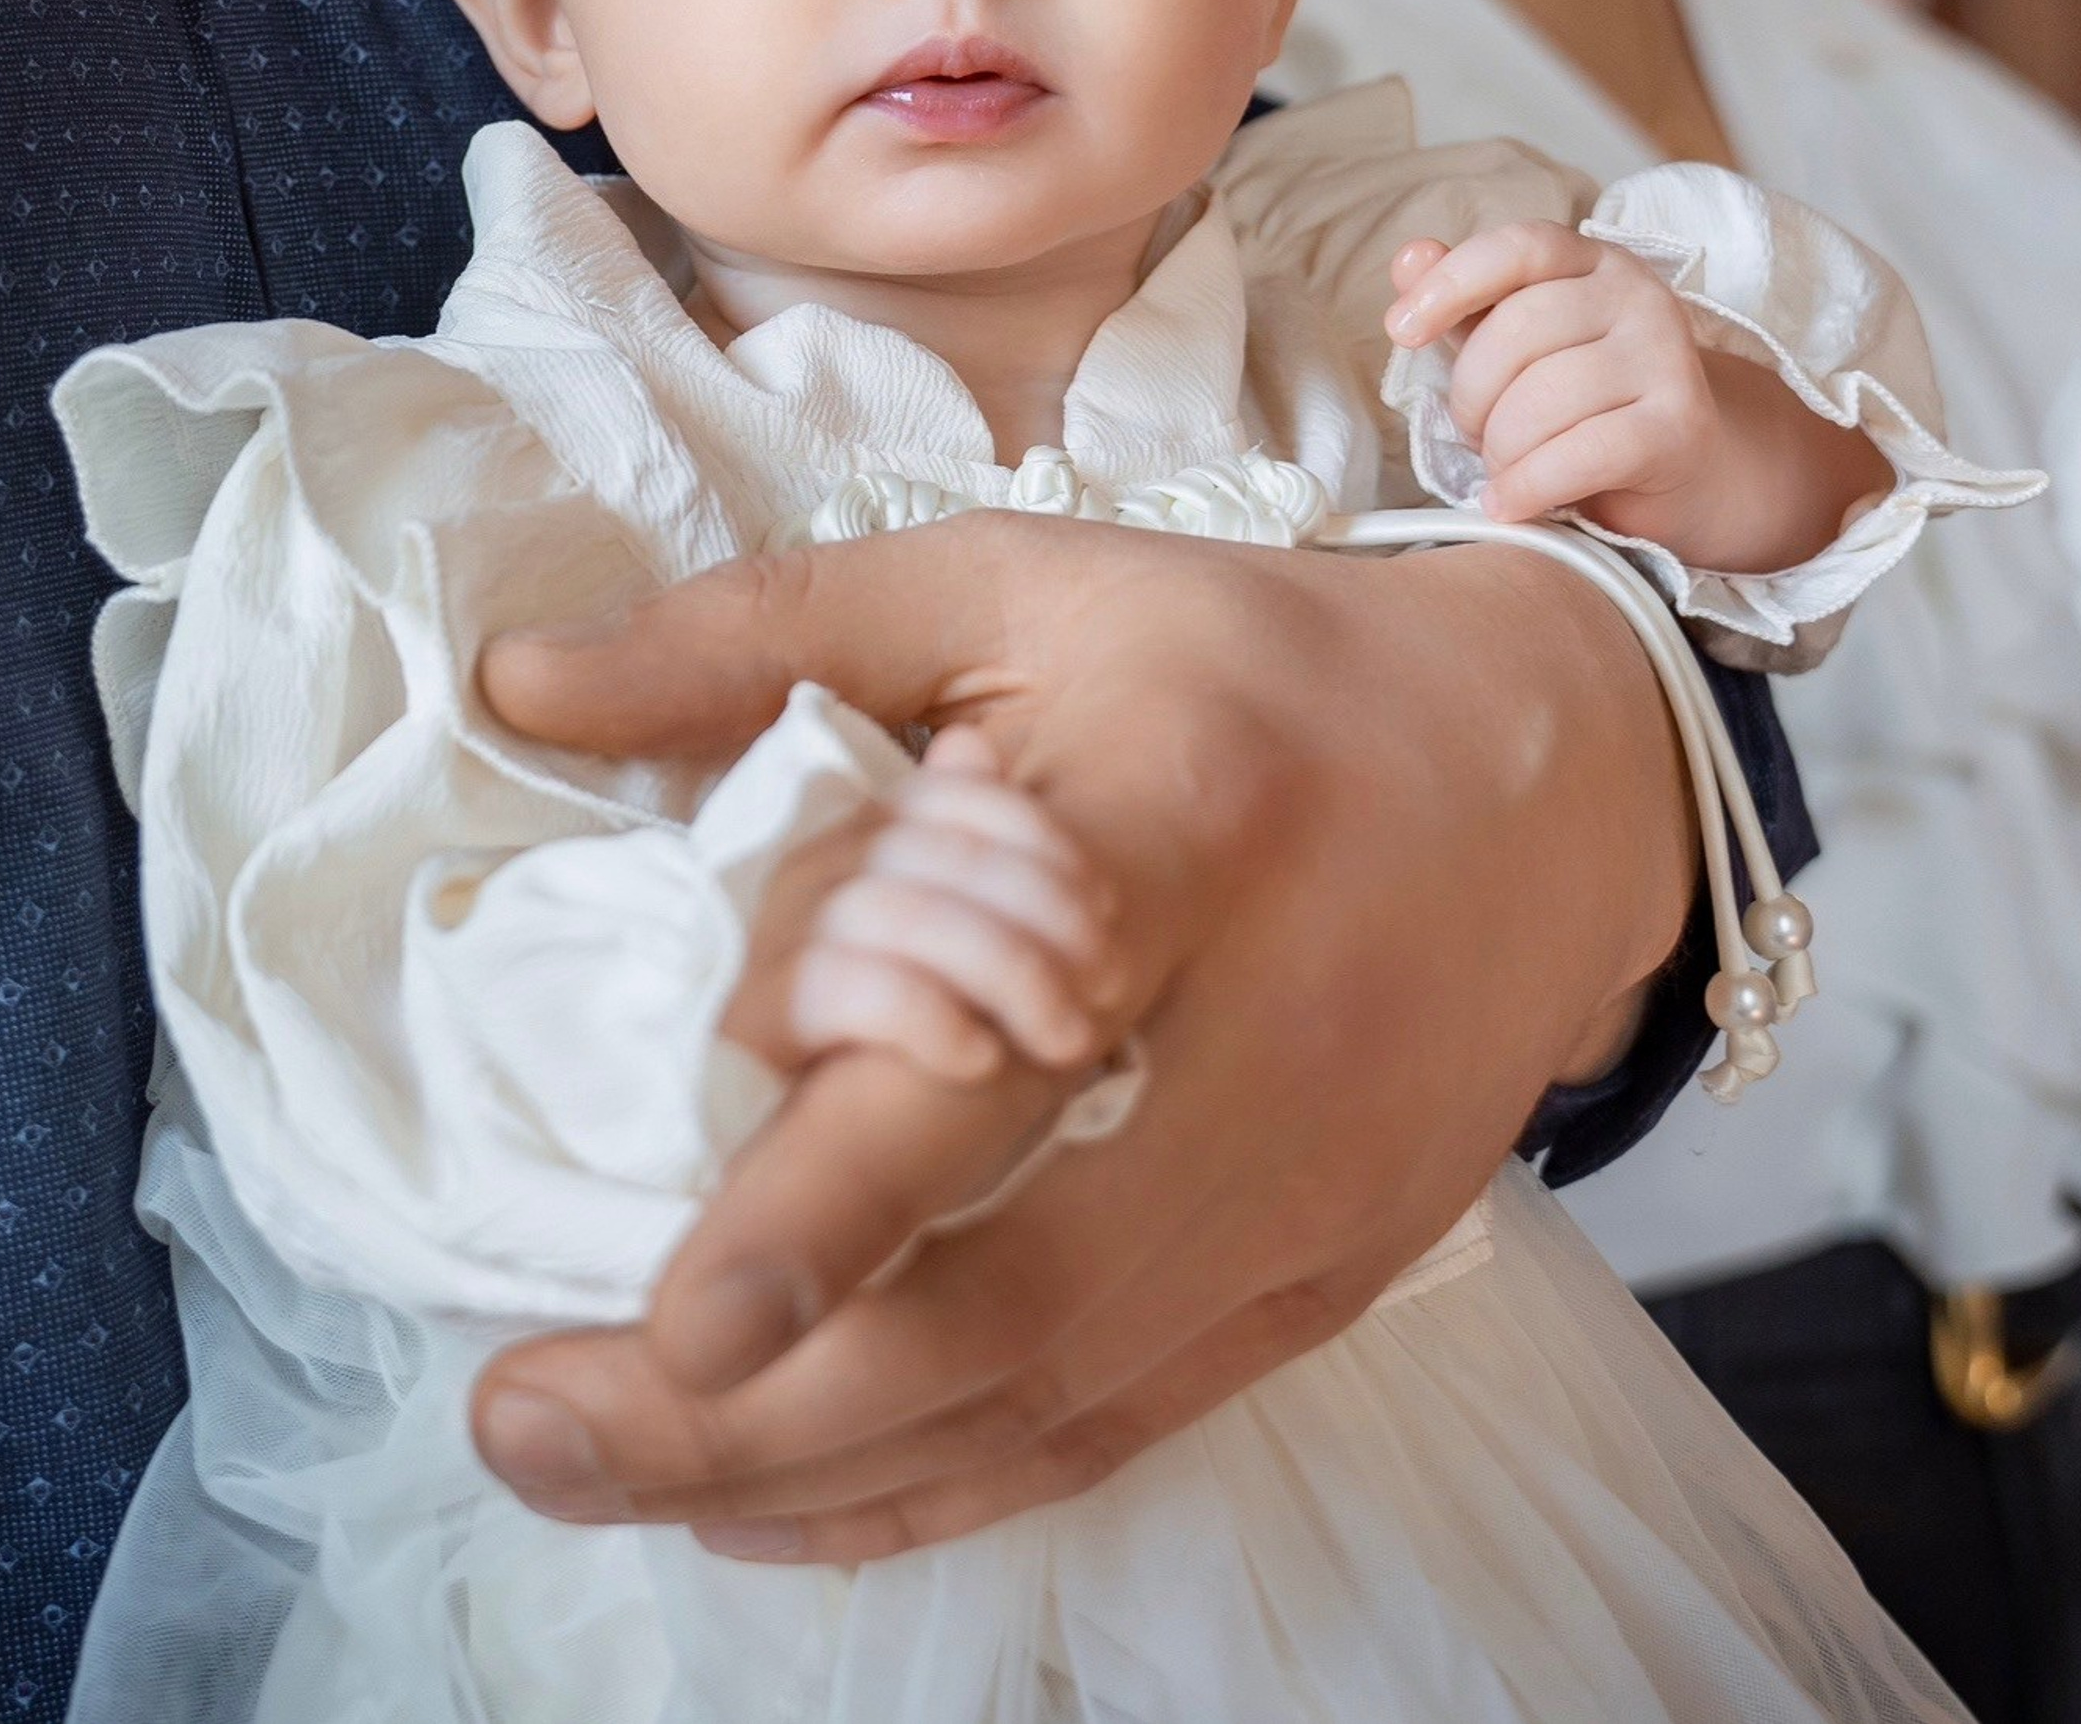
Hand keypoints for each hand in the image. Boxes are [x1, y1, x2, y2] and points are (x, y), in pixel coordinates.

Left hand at [466, 512, 1689, 1561]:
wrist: (1560, 764)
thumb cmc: (1261, 659)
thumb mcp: (1027, 587)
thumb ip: (773, 631)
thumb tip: (521, 685)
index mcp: (1181, 833)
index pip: (1001, 1049)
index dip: (841, 1206)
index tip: (680, 1326)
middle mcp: (1274, 1043)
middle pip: (1018, 1297)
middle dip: (763, 1412)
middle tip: (534, 1425)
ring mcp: (1320, 1187)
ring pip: (1059, 1397)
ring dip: (822, 1470)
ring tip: (618, 1471)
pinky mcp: (1340, 1266)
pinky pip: (1130, 1419)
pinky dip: (954, 1481)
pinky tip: (799, 1495)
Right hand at [725, 725, 1129, 1087]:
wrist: (754, 1122)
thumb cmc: (865, 1013)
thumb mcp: (917, 920)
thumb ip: (956, 841)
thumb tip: (972, 742)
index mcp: (859, 830)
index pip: (962, 797)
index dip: (1048, 844)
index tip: (1111, 908)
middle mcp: (815, 865)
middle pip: (952, 859)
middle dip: (1051, 920)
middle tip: (1114, 985)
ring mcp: (778, 934)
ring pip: (913, 920)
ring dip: (1014, 978)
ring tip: (1070, 1039)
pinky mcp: (755, 1012)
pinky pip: (855, 991)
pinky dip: (933, 1022)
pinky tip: (984, 1061)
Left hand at [1385, 223, 1890, 572]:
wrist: (1692, 469)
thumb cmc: (1591, 405)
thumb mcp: (1522, 349)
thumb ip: (1467, 304)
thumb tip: (1409, 259)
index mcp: (1592, 263)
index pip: (1516, 248)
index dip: (1451, 284)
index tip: (1401, 330)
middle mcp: (1638, 296)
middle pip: (1518, 332)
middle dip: (1473, 396)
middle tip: (1476, 433)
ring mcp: (1666, 358)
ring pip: (1543, 399)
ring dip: (1501, 450)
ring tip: (1504, 469)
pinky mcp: (1678, 427)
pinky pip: (1580, 453)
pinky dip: (1530, 486)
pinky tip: (1510, 503)